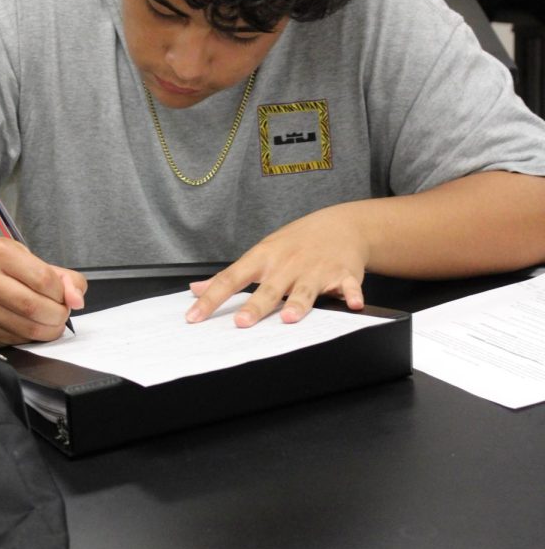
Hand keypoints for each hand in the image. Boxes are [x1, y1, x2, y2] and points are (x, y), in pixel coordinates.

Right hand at [0, 237, 86, 344]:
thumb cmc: (10, 271)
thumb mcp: (38, 263)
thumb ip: (67, 279)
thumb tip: (77, 301)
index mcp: (1, 253)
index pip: (43, 279)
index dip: (61, 293)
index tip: (63, 297)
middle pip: (34, 306)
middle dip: (57, 315)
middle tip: (61, 314)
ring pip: (26, 329)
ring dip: (48, 330)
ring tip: (51, 322)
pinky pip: (15, 341)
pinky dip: (31, 339)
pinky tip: (32, 327)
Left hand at [185, 208, 367, 327]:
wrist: (340, 225)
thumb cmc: (295, 243)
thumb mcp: (261, 253)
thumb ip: (232, 276)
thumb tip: (195, 289)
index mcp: (264, 259)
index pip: (231, 279)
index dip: (211, 299)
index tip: (194, 317)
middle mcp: (287, 264)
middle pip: (269, 289)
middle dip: (255, 306)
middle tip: (242, 322)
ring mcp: (315, 269)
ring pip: (305, 289)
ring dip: (298, 303)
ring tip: (289, 318)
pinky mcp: (343, 274)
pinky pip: (348, 285)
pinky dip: (352, 294)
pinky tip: (353, 304)